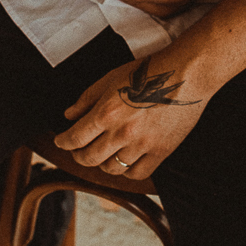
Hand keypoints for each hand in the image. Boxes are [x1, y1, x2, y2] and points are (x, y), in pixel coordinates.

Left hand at [54, 56, 206, 179]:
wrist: (184, 74)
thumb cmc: (148, 72)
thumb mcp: (111, 78)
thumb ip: (87, 98)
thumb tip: (69, 115)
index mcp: (106, 113)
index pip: (75, 138)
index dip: (63, 142)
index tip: (61, 141)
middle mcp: (121, 133)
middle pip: (89, 158)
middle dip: (79, 155)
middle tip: (78, 150)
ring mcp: (141, 145)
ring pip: (112, 169)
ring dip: (102, 163)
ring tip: (103, 154)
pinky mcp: (160, 152)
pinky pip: (136, 173)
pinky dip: (126, 171)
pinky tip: (125, 162)